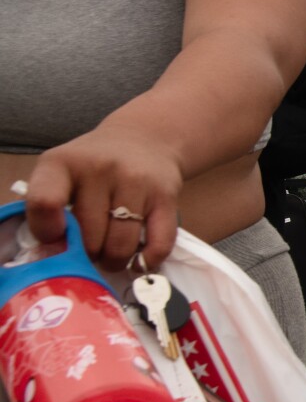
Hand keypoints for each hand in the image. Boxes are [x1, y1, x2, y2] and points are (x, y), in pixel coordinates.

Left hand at [25, 126, 183, 270]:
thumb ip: (46, 208)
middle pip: (88, 237)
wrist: (144, 139)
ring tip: (111, 254)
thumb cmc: (93, 166)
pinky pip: (158, 245)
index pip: (44, 203)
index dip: (47, 232)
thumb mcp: (59, 172)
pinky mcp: (166, 197)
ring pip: (120, 246)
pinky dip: (147, 262)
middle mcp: (100, 168)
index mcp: (61, 163)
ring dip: (114, 261)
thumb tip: (51, 255)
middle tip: (91, 247)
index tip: (56, 239)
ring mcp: (136, 182)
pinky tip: (139, 259)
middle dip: (88, 254)